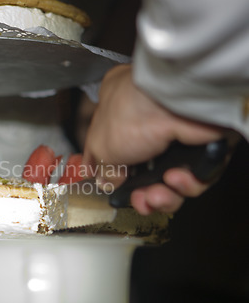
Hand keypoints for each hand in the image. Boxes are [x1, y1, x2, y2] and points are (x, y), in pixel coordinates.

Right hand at [82, 65, 224, 214]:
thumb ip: (103, 168)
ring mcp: (176, 136)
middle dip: (142, 195)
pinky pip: (195, 178)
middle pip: (144, 171)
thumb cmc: (129, 114)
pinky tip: (175, 178)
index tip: (110, 189)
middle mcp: (147, 123)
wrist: (172, 102)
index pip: (112, 150)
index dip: (111, 173)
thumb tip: (106, 182)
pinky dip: (186, 184)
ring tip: (156, 195)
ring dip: (163, 195)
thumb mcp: (100, 147)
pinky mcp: (202, 147)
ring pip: (171, 180)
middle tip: (140, 200)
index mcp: (116, 113)